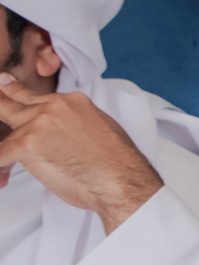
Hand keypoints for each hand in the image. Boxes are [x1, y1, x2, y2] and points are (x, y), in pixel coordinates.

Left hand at [0, 73, 161, 230]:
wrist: (120, 178)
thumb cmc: (115, 163)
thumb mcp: (99, 128)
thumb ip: (74, 122)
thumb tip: (63, 132)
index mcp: (72, 102)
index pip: (35, 96)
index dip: (16, 93)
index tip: (4, 85)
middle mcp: (53, 107)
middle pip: (13, 105)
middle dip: (1, 105)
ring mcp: (38, 124)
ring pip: (6, 135)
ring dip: (7, 154)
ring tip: (5, 171)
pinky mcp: (26, 145)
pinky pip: (0, 155)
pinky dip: (1, 168)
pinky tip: (3, 179)